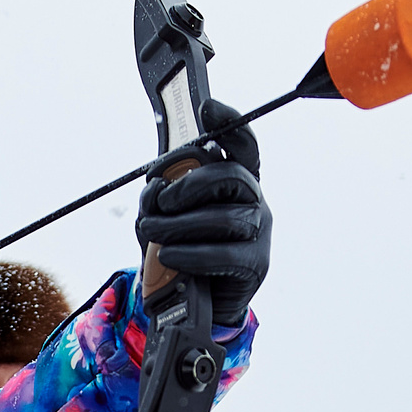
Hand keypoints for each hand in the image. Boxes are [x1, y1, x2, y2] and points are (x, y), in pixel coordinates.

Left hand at [137, 98, 269, 325]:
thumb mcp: (165, 218)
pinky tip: (168, 256)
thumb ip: (159, 197)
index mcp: (236, 180)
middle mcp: (253, 200)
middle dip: (189, 184)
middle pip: (231, 175)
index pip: (242, 145)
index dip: (230, 123)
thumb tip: (155, 191)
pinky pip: (224, 254)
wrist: (200, 303)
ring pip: (224, 218)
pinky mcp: (256, 265)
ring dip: (178, 225)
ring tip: (151, 233)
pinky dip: (189, 254)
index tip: (207, 108)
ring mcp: (260, 232)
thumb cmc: (184, 251)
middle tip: (161, 200)